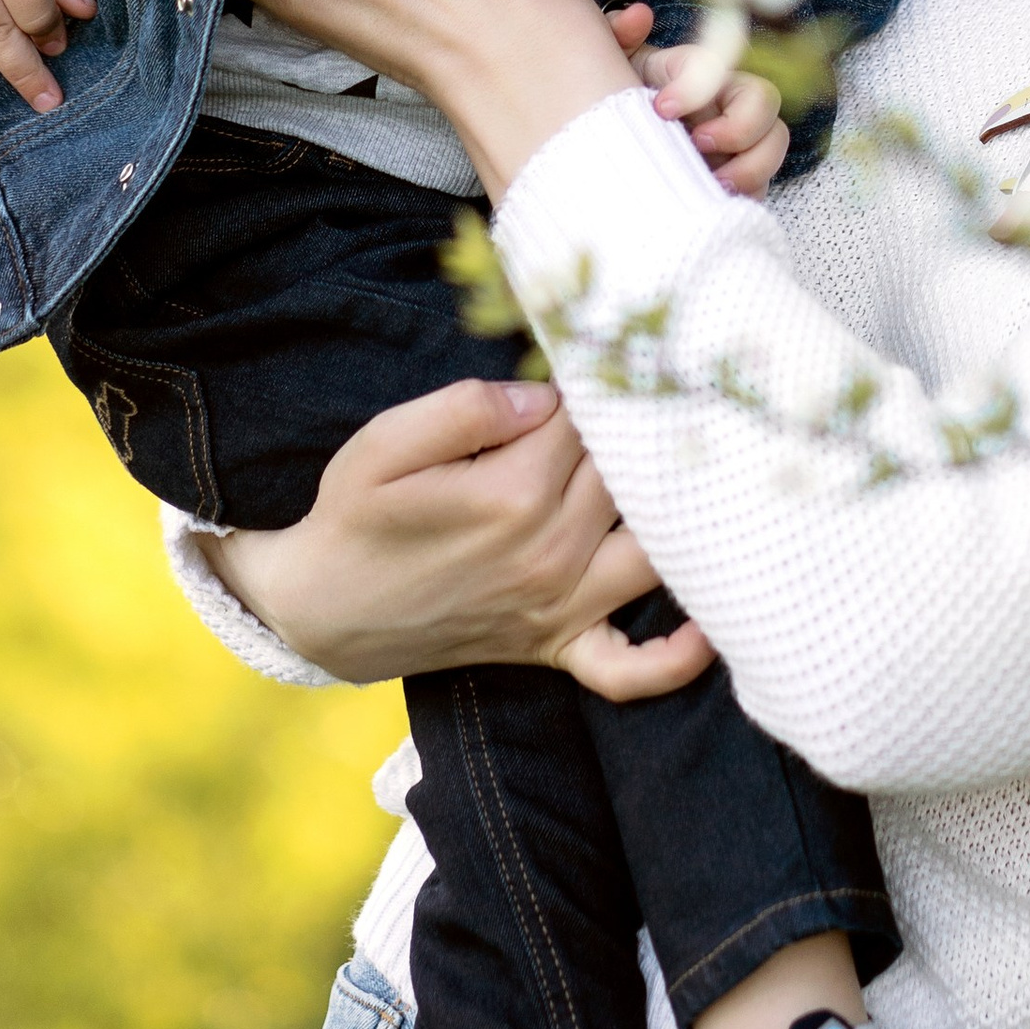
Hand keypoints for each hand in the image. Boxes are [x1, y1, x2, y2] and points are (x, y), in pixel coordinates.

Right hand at [207, 376, 717, 700]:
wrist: (323, 610)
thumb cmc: (353, 517)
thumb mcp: (382, 446)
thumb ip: (463, 408)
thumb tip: (542, 393)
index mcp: (511, 495)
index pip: (590, 421)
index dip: (600, 383)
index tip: (612, 356)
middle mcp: (550, 554)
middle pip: (630, 476)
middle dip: (644, 433)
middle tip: (659, 394)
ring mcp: (559, 607)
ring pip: (655, 554)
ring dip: (681, 516)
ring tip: (698, 469)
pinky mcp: (557, 646)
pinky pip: (629, 672)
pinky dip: (674, 660)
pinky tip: (707, 626)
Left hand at [607, 1, 790, 199]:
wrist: (610, 153)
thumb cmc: (614, 101)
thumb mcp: (608, 67)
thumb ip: (617, 36)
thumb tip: (638, 16)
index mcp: (699, 72)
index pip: (721, 65)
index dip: (700, 86)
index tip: (660, 108)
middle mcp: (728, 104)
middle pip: (765, 101)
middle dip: (740, 126)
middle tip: (696, 145)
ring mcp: (739, 144)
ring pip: (773, 144)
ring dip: (751, 167)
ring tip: (712, 184)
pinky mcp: (740, 180)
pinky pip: (761, 187)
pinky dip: (745, 196)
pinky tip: (712, 202)